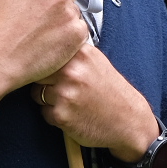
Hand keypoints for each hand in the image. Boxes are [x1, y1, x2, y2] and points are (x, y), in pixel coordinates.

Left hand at [33, 44, 159, 160]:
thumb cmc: (110, 92)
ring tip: (72, 103)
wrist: (129, 122)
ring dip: (48, 101)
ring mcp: (66, 94)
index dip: (47, 64)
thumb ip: (71, 53)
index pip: (45, 52)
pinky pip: (44, 113)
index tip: (53, 70)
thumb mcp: (95, 62)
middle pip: (37, 73)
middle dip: (45, 82)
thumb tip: (40, 45)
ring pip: (37, 94)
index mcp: (80, 54)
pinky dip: (55, 117)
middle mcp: (71, 71)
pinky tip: (74, 116)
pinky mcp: (62, 115)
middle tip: (65, 90)